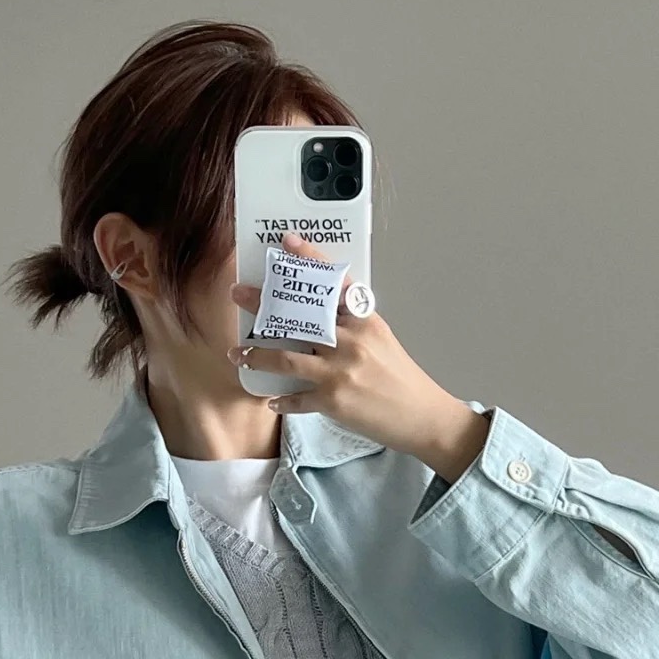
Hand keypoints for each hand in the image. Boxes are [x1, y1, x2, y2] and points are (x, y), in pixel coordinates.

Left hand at [227, 231, 477, 473]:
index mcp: (364, 320)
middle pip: (299, 316)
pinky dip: (281, 400)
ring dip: (257, 355)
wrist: (421, 416)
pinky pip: (296, 399)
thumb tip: (315, 315)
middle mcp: (351, 341)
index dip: (309, 258)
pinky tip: (271, 399)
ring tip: (238, 353)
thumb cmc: (400, 378)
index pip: (333, 282)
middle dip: (264, 303)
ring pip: (286, 358)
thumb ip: (351, 324)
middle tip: (239, 293)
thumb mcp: (381, 338)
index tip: (286, 242)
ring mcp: (340, 371)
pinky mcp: (333, 401)